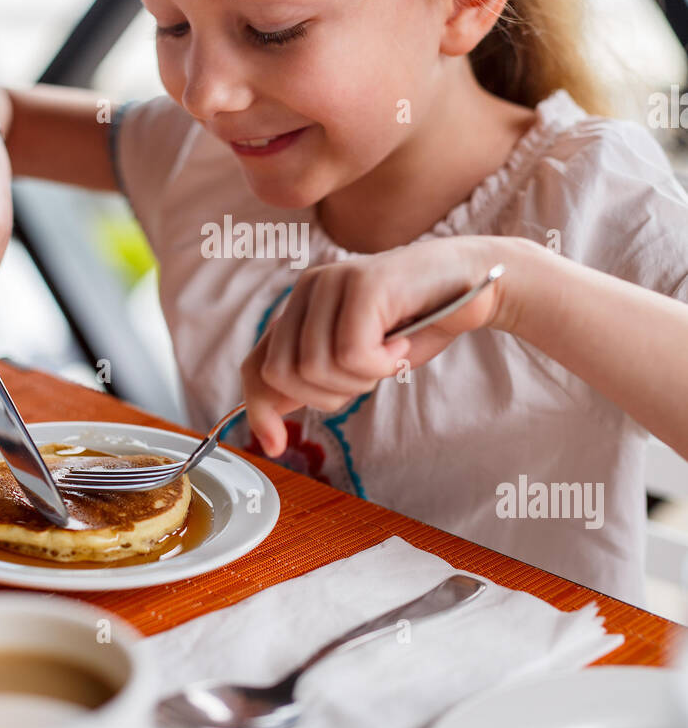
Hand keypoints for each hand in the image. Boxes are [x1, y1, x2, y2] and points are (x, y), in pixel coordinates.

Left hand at [239, 237, 508, 454]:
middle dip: (327, 396)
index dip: (260, 409)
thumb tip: (268, 428)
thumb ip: (313, 380)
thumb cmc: (416, 326)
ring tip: (388, 357)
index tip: (276, 445)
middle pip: (281, 374)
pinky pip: (350, 354)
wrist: (472, 286)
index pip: (256, 365)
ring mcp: (331, 282)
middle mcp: (308, 290)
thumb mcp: (356, 362)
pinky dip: (380, 366)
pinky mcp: (360, 284)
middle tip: (369, 377)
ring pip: (314, 367)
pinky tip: (400, 346)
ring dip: (360, 380)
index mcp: (300, 309)